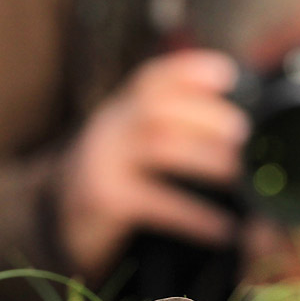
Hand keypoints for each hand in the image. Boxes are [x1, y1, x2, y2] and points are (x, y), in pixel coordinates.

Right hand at [59, 50, 248, 276]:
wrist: (57, 225)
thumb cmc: (112, 184)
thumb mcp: (129, 149)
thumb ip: (165, 131)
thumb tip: (237, 132)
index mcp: (120, 112)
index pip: (151, 80)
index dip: (188, 71)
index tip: (226, 74)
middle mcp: (108, 130)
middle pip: (155, 107)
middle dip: (204, 114)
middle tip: (242, 132)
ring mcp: (102, 164)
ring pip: (157, 146)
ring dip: (205, 157)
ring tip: (238, 173)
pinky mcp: (104, 202)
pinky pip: (156, 204)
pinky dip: (195, 216)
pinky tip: (224, 229)